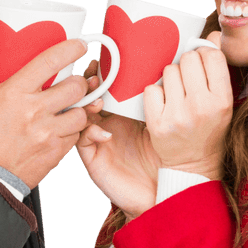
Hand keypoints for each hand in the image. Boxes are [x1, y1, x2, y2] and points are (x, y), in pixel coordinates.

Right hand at [0, 33, 92, 189]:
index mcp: (15, 92)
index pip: (51, 61)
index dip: (71, 49)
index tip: (79, 45)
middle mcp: (34, 111)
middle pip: (75, 86)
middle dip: (79, 82)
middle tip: (73, 83)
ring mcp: (48, 133)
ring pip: (82, 112)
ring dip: (79, 108)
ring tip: (69, 108)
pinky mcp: (56, 151)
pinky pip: (76, 134)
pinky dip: (73, 130)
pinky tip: (62, 127)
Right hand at [76, 63, 160, 216]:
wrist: (164, 189)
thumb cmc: (168, 156)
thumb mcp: (165, 121)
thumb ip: (161, 99)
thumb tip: (166, 68)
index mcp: (122, 112)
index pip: (106, 86)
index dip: (103, 71)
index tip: (106, 59)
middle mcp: (106, 123)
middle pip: (87, 96)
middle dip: (88, 83)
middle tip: (95, 75)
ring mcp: (97, 139)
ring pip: (78, 116)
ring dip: (85, 105)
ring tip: (98, 101)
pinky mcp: (93, 158)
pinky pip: (81, 140)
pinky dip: (90, 133)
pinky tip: (106, 134)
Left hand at [143, 31, 232, 178]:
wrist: (193, 165)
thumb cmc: (210, 128)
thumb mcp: (224, 101)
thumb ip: (218, 69)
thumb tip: (213, 34)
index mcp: (222, 100)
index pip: (211, 55)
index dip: (204, 54)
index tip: (202, 64)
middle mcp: (201, 107)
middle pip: (187, 59)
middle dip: (186, 65)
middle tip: (187, 80)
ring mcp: (177, 116)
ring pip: (168, 71)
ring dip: (170, 78)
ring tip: (177, 93)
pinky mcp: (156, 124)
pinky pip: (151, 89)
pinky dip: (156, 93)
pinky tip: (164, 104)